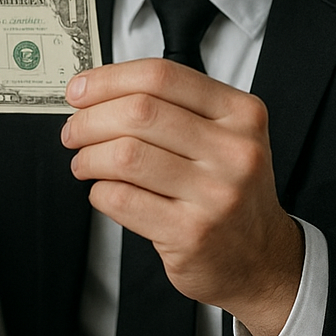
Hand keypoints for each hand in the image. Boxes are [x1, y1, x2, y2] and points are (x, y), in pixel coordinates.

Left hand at [62, 58, 303, 335]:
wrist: (262, 258)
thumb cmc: (229, 190)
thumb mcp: (225, 137)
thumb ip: (173, 109)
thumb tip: (96, 92)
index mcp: (241, 114)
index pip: (161, 77)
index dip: (109, 80)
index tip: (80, 90)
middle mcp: (234, 151)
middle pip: (139, 112)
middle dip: (90, 119)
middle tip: (74, 131)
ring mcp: (216, 195)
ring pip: (126, 155)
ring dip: (89, 156)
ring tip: (85, 163)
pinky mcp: (192, 234)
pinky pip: (122, 199)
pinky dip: (100, 191)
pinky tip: (104, 191)